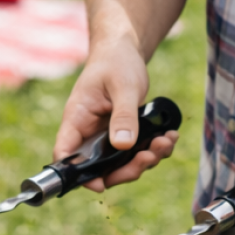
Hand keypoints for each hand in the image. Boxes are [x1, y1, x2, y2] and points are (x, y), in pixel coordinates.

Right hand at [54, 37, 177, 190]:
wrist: (124, 50)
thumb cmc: (116, 62)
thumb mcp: (123, 87)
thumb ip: (123, 116)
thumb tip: (123, 147)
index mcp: (77, 120)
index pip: (66, 154)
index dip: (77, 175)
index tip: (100, 183)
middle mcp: (88, 133)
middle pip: (99, 168)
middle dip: (127, 170)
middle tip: (150, 157)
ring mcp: (106, 136)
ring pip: (122, 164)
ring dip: (146, 159)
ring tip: (165, 141)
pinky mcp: (123, 135)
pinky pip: (137, 152)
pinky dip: (154, 149)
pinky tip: (169, 136)